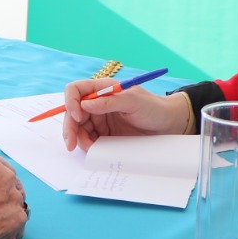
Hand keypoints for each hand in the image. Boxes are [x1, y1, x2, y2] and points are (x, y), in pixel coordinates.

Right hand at [60, 81, 193, 152]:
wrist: (168, 125)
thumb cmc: (153, 107)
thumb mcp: (133, 101)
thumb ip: (109, 101)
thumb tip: (84, 104)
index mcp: (103, 89)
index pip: (76, 90)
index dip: (71, 102)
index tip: (77, 116)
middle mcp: (98, 103)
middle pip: (73, 112)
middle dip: (69, 127)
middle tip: (71, 143)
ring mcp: (100, 119)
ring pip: (78, 128)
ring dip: (78, 138)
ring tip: (87, 147)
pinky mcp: (105, 134)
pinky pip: (89, 139)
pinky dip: (87, 145)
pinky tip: (92, 150)